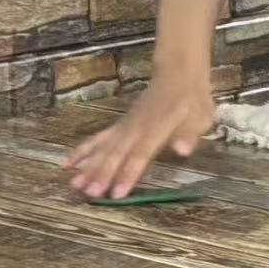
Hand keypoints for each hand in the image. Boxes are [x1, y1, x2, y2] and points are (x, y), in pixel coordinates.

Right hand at [63, 72, 214, 197]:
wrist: (178, 74)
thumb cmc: (193, 100)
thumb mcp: (201, 115)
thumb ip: (189, 133)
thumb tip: (183, 150)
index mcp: (158, 127)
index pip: (141, 153)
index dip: (129, 173)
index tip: (117, 193)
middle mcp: (137, 127)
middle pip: (117, 153)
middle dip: (102, 174)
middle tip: (89, 193)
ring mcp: (125, 125)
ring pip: (104, 147)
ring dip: (89, 166)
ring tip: (74, 185)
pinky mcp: (119, 125)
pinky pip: (98, 139)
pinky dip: (82, 151)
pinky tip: (67, 164)